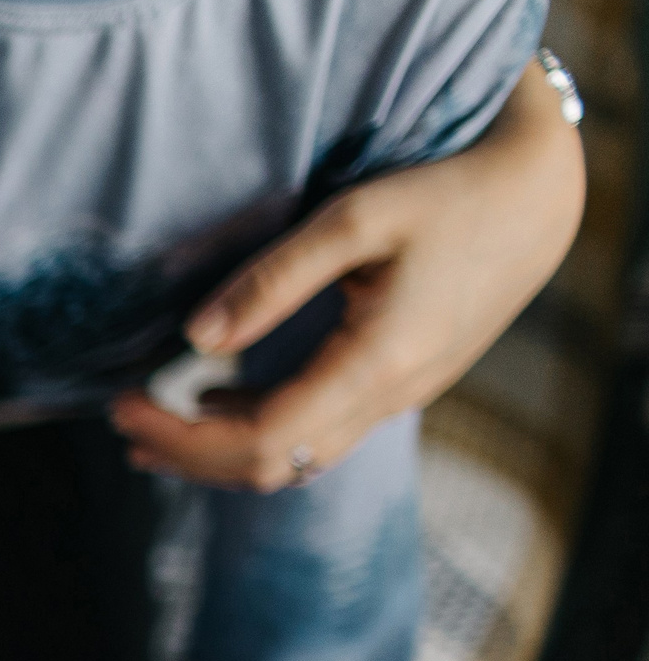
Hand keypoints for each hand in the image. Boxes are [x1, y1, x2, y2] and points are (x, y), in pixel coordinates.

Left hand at [110, 59, 584, 489]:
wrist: (540, 199)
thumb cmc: (449, 193)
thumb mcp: (356, 217)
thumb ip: (273, 278)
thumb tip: (195, 336)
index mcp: (379, 364)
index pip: (261, 441)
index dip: (182, 439)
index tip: (122, 407)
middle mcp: (390, 398)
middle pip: (270, 468)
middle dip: (186, 455)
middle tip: (119, 420)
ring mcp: (398, 399)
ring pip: (294, 461)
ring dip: (216, 452)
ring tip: (148, 427)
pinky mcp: (398, 385)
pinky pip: (316, 434)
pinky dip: (255, 431)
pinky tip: (213, 403)